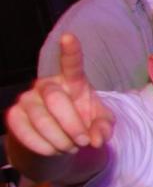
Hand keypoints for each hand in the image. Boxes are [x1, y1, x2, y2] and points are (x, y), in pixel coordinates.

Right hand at [6, 34, 113, 156]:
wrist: (58, 140)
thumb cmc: (83, 122)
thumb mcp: (100, 124)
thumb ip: (105, 128)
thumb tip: (97, 139)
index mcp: (73, 81)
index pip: (71, 63)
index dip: (70, 51)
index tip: (69, 37)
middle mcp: (47, 85)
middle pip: (56, 100)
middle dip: (72, 125)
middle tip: (82, 141)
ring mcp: (27, 99)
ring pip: (41, 119)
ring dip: (60, 140)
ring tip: (70, 147)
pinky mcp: (14, 115)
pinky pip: (26, 132)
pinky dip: (43, 146)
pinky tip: (53, 150)